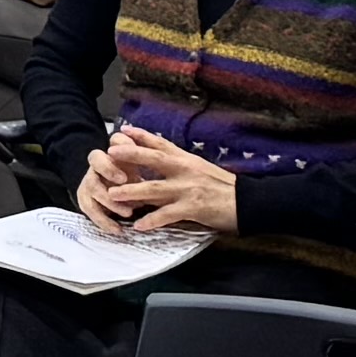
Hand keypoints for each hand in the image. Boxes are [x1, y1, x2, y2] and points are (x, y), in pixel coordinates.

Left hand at [77, 127, 239, 240]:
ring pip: (154, 189)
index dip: (141, 136)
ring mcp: (188, 189)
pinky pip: (167, 214)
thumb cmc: (223, 186)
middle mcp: (185, 170)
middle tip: (109, 154)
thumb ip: (180, 164)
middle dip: (130, 156)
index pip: (160, 143)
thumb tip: (160, 160)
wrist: (247, 201)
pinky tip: (139, 225)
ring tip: (113, 195)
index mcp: (186, 159)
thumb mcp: (200, 167)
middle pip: (152, 160)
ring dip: (132, 191)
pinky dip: (152, 220)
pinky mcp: (192, 207)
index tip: (123, 131)